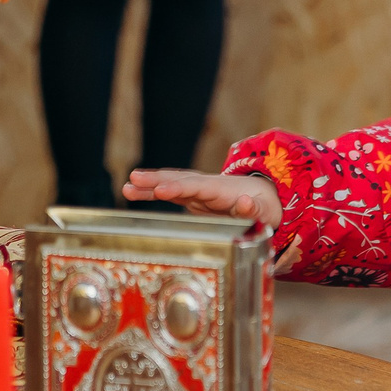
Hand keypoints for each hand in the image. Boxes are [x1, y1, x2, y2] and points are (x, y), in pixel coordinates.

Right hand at [122, 168, 282, 226]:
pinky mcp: (190, 198)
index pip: (198, 187)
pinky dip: (150, 192)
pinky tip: (131, 191)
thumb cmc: (263, 206)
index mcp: (222, 189)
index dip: (179, 188)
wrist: (261, 197)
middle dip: (157, 180)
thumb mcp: (264, 211)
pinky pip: (167, 193)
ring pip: (170, 183)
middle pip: (179, 180)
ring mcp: (196, 191)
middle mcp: (206, 186)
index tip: (162, 189)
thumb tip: (244, 202)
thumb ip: (253, 209)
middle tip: (135, 179)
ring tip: (126, 186)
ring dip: (148, 185)